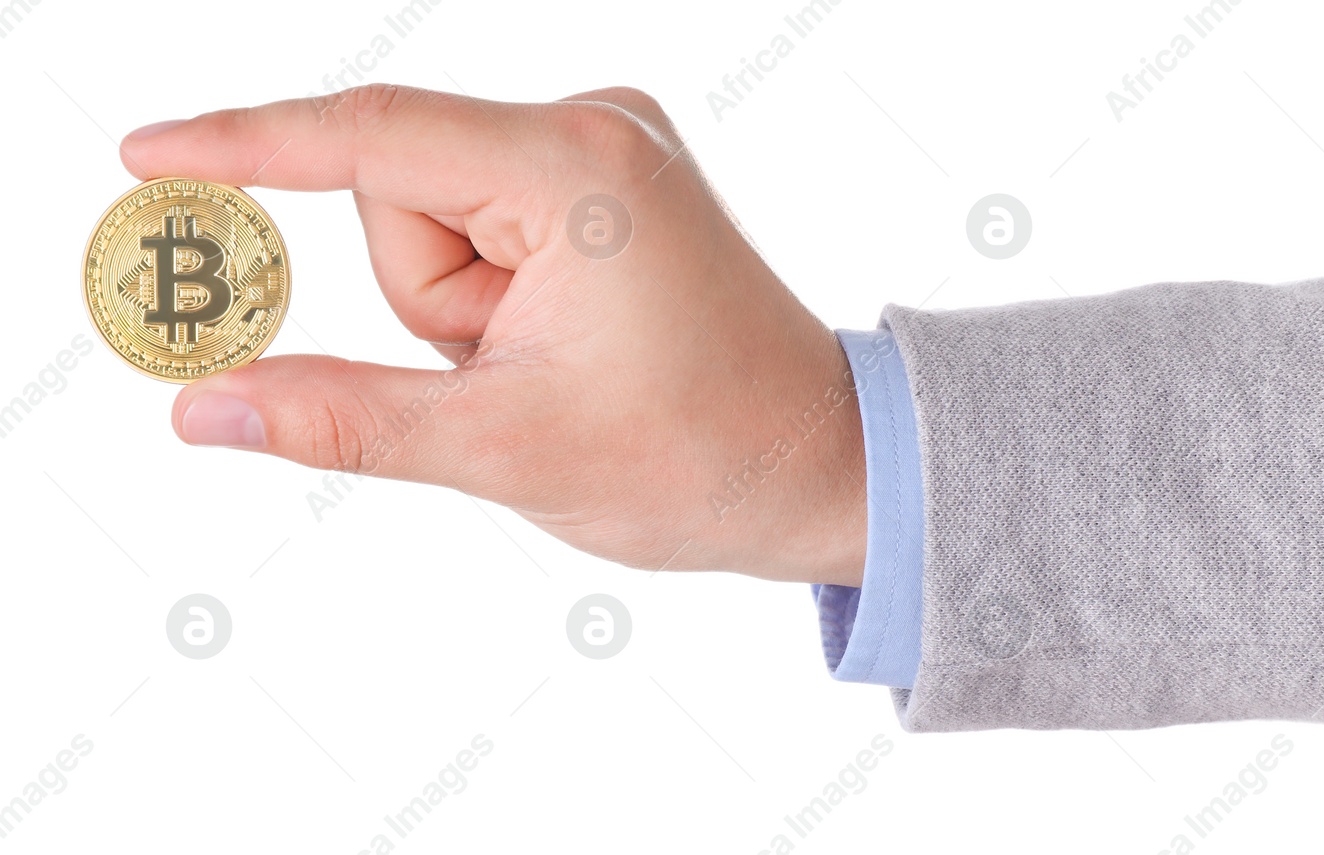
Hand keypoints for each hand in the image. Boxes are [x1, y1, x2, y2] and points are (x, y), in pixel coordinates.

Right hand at [120, 84, 866, 584]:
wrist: (814, 464)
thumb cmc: (694, 458)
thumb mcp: (502, 447)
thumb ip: (342, 418)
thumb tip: (204, 405)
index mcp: (576, 170)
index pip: (369, 137)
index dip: (246, 148)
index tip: (144, 155)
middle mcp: (594, 127)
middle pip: (398, 192)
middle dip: (429, 301)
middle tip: (515, 369)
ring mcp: (604, 146)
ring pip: (432, 216)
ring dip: (463, 308)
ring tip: (553, 361)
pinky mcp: (604, 177)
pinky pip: (480, 222)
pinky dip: (490, 292)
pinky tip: (564, 338)